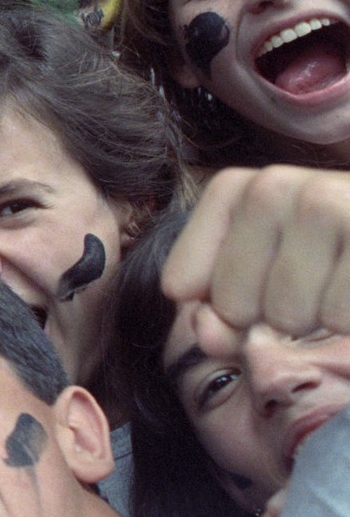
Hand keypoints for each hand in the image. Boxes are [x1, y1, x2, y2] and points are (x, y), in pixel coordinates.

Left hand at [162, 166, 349, 357]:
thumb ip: (222, 314)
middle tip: (319, 281)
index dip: (221, 305)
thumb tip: (207, 333)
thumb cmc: (330, 262)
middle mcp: (276, 184)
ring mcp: (330, 203)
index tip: (259, 285)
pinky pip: (342, 316)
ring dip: (322, 319)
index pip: (182, 282)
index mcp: (238, 190)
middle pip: (234, 304)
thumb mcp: (265, 282)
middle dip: (273, 316)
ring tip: (346, 280)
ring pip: (291, 315)